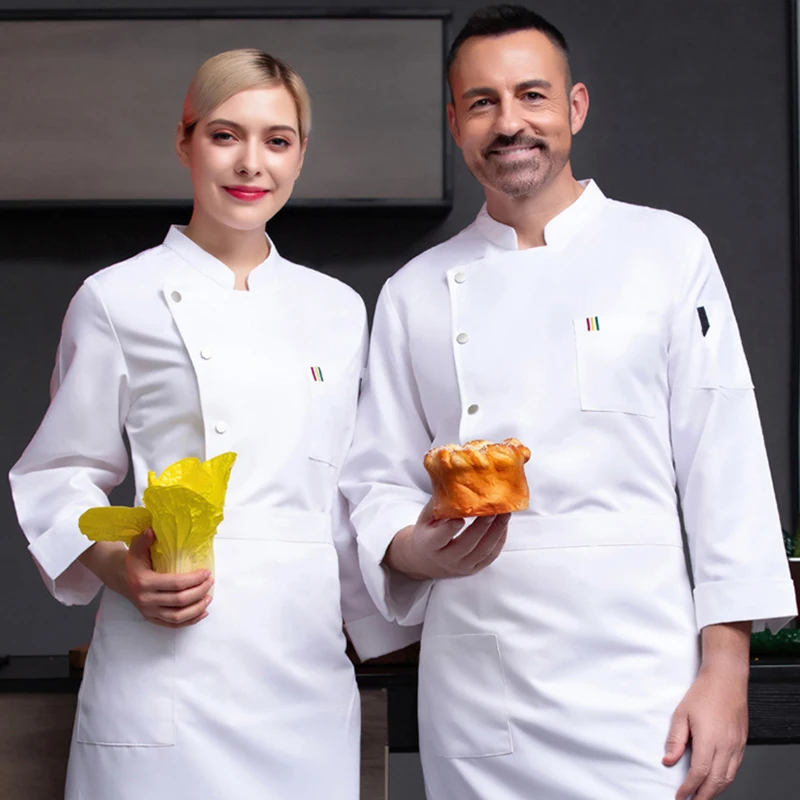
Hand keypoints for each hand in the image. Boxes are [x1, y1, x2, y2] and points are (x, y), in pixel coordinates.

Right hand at [124, 529, 213, 627]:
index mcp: (144, 582)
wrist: (118, 577)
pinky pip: (173, 624)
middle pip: (179, 601)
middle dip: (200, 591)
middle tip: (211, 582)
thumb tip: (152, 529)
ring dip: (197, 608)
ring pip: (178, 616)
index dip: (194, 579)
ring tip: (209, 598)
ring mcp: (148, 611)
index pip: (176, 584)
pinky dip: (189, 621)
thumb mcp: (136, 549)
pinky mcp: (151, 618)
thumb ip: (144, 540)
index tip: (207, 572)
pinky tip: (201, 613)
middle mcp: (146, 600)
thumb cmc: (132, 562)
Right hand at [384, 499, 509, 579]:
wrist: (424, 560)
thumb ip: (438, 503)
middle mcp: (446, 559)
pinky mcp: (474, 569)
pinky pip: (491, 556)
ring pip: (483, 550)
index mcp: (430, 545)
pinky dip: (499, 539)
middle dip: (482, 525)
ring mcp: (462, 566)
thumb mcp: (425, 518)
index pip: (440, 538)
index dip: (450, 529)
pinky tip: (504, 525)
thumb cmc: (426, 533)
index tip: (460, 517)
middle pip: (467, 543)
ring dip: (496, 531)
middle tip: (494, 508)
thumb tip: (453, 479)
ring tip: (505, 513)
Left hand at [663, 663, 748, 799]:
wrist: (726, 680)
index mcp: (709, 739)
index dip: (689, 788)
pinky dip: (725, 780)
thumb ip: (675, 739)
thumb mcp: (681, 714)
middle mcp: (726, 746)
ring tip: (702, 796)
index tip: (680, 795)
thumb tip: (668, 760)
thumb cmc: (703, 693)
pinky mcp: (742, 743)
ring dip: (715, 790)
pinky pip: (735, 769)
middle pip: (716, 781)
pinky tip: (716, 781)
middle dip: (703, 795)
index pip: (699, 773)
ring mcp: (737, 746)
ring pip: (728, 778)